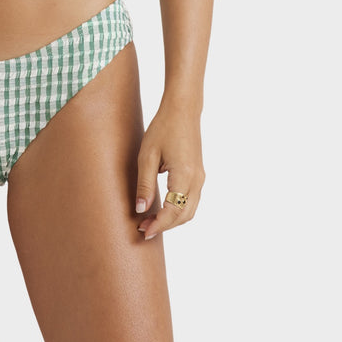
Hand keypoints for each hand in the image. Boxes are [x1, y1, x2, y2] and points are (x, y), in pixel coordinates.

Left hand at [134, 104, 203, 239]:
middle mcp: (197, 180)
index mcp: (184, 175)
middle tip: (144, 228)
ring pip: (189, 210)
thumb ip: (145, 184)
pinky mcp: (198, 174)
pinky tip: (162, 208)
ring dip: (172, 219)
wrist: (182, 110)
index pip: (173, 211)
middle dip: (165, 225)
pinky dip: (178, 210)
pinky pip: (191, 200)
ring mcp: (200, 178)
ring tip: (150, 220)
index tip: (144, 231)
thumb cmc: (163, 128)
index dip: (159, 224)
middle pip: (184, 215)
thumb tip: (141, 210)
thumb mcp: (147, 155)